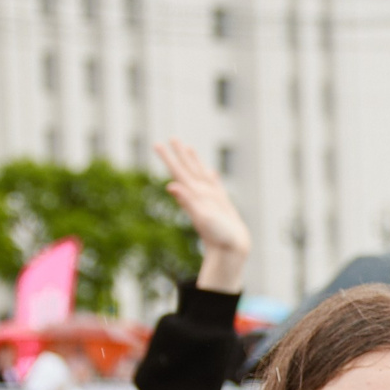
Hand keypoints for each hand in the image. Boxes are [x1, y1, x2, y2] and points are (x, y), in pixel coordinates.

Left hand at [156, 138, 250, 293]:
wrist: (231, 251)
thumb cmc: (219, 236)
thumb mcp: (202, 217)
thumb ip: (187, 200)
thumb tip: (170, 185)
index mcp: (194, 195)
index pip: (178, 172)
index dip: (169, 158)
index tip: (158, 144)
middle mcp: (200, 195)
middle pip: (187, 170)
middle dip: (179, 154)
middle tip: (172, 138)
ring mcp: (211, 200)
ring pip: (201, 175)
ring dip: (195, 162)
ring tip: (189, 149)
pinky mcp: (222, 205)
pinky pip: (215, 186)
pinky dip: (212, 177)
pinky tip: (211, 172)